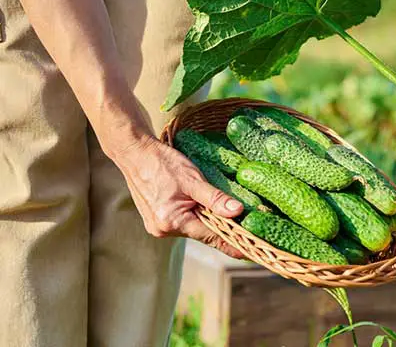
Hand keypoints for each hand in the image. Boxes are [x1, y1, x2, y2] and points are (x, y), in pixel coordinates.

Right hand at [112, 134, 245, 258]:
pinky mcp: (157, 219)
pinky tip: (207, 209)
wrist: (135, 153)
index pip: (212, 237)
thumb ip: (215, 198)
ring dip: (210, 221)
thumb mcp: (193, 179)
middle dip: (224, 230)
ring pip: (194, 227)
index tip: (251, 253)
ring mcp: (158, 226)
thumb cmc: (162, 163)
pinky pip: (184, 221)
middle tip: (250, 231)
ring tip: (231, 217)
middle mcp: (163, 229)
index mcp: (172, 221)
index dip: (233, 243)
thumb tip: (238, 212)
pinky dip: (197, 216)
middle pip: (204, 234)